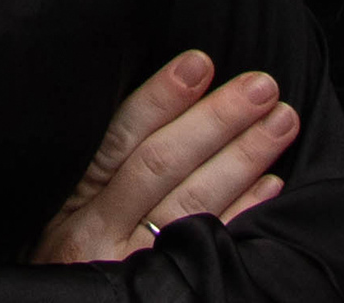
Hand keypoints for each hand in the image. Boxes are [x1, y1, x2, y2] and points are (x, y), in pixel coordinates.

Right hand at [36, 47, 300, 261]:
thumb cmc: (70, 254)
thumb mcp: (62, 207)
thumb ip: (101, 165)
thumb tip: (163, 102)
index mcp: (75, 199)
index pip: (120, 138)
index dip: (160, 98)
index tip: (199, 63)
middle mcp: (102, 231)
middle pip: (163, 165)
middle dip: (216, 120)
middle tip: (261, 86)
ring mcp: (137, 263)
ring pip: (195, 203)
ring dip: (243, 158)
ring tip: (281, 122)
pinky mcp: (168, 290)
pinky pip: (214, 246)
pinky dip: (244, 211)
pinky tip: (271, 183)